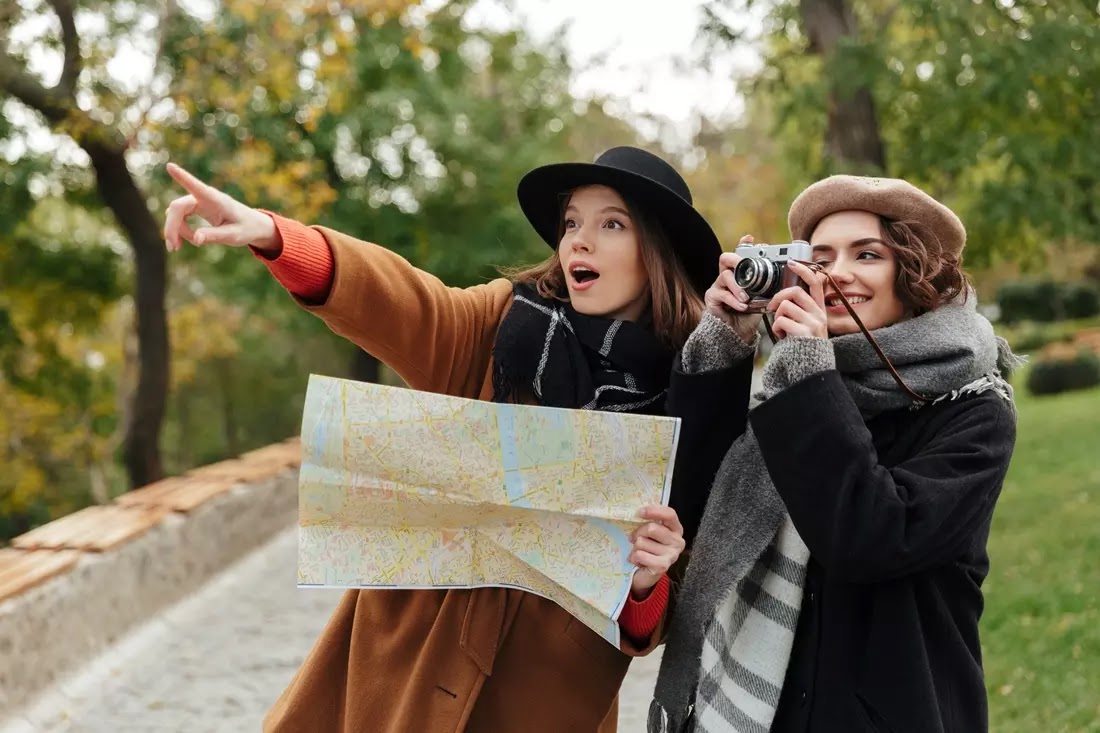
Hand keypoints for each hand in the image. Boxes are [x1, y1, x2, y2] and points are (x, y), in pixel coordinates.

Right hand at [163, 163, 280, 253]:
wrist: (253, 225)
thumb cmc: (246, 228)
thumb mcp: (234, 236)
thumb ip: (216, 236)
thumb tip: (195, 239)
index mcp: (216, 200)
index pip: (197, 187)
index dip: (182, 177)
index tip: (170, 166)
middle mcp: (205, 197)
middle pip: (178, 207)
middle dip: (171, 227)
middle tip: (172, 248)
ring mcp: (198, 201)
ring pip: (176, 212)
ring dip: (174, 230)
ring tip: (178, 247)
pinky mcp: (195, 208)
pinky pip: (180, 217)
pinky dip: (179, 229)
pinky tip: (188, 240)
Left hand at [629, 505, 685, 599]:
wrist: (646, 574)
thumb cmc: (647, 548)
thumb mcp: (649, 532)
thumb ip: (648, 521)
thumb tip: (637, 512)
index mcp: (676, 529)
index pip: (670, 514)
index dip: (654, 511)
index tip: (640, 512)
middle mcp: (677, 541)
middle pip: (652, 528)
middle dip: (638, 533)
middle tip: (634, 539)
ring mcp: (672, 555)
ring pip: (642, 542)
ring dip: (635, 548)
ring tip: (640, 552)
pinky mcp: (663, 566)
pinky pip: (640, 554)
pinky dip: (634, 557)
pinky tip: (639, 561)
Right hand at [704, 234, 762, 341]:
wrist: (736, 335)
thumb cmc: (748, 317)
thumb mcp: (762, 301)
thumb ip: (768, 290)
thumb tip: (786, 281)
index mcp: (739, 276)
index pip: (739, 256)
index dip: (743, 245)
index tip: (750, 238)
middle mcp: (726, 278)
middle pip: (725, 259)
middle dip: (736, 259)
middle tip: (744, 264)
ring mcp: (717, 287)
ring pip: (725, 276)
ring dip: (738, 287)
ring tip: (746, 298)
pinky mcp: (712, 298)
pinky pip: (722, 294)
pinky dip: (734, 301)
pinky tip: (742, 307)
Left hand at [766, 259, 828, 339]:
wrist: (810, 369)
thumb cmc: (804, 347)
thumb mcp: (808, 326)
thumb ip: (801, 311)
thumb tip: (783, 299)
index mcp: (820, 310)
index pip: (816, 283)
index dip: (804, 271)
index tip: (792, 263)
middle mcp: (819, 314)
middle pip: (795, 292)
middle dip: (779, 297)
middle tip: (773, 308)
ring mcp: (813, 323)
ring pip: (785, 307)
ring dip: (778, 317)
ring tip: (782, 329)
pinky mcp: (804, 332)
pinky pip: (781, 321)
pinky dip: (777, 329)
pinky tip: (783, 337)